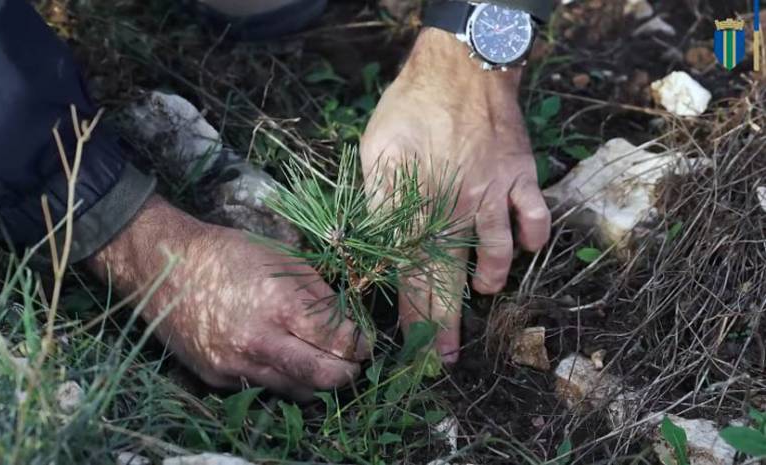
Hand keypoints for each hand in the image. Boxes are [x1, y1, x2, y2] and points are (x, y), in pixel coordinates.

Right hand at [88, 195, 367, 399]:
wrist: (165, 267)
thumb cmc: (229, 254)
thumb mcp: (285, 260)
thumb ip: (322, 296)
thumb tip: (350, 325)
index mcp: (280, 305)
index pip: (339, 342)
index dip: (360, 345)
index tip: (365, 343)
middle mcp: (258, 342)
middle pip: (323, 378)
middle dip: (348, 373)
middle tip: (354, 362)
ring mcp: (235, 365)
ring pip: (296, 391)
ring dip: (317, 382)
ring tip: (323, 362)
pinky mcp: (217, 378)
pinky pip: (263, 387)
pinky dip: (281, 378)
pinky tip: (281, 357)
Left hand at [360, 28, 550, 362]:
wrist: (462, 65)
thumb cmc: (412, 106)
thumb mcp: (376, 148)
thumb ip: (377, 198)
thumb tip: (370, 243)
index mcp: (416, 202)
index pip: (409, 272)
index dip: (409, 313)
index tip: (411, 344)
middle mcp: (455, 207)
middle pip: (448, 278)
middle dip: (445, 323)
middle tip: (446, 357)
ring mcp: (493, 194)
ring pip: (496, 255)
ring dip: (490, 281)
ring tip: (483, 292)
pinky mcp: (520, 178)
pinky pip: (535, 220)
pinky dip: (532, 240)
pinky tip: (524, 248)